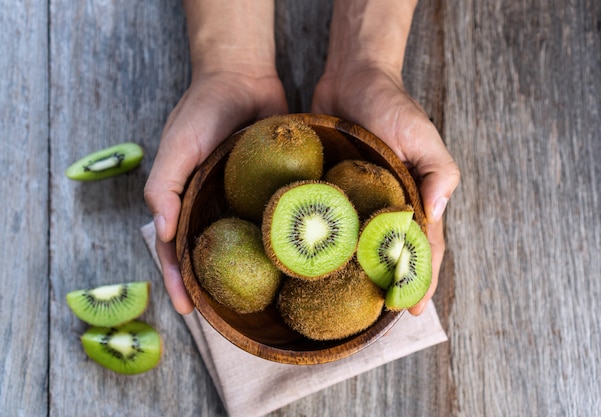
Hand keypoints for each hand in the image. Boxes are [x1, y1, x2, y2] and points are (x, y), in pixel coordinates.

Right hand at [144, 71, 286, 313]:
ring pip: (246, 244)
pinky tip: (295, 261)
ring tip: (265, 301)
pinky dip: (281, 241)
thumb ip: (164, 185)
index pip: (175, 250)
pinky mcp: (272, 190)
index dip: (179, 281)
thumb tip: (162, 232)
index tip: (190, 312)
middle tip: (228, 318)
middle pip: (211, 256)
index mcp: (185, 202)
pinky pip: (276, 220)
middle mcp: (213, 206)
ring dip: (251, 271)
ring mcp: (243, 201)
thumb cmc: (203, 109)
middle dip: (215, 287)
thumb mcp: (177, 144)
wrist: (245, 76)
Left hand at [312, 65, 459, 315]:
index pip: (422, 249)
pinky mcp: (333, 190)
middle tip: (379, 316)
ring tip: (348, 303)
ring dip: (360, 273)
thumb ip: (438, 172)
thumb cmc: (391, 104)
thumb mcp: (421, 135)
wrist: (353, 76)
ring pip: (361, 246)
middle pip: (392, 256)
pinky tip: (316, 264)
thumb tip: (434, 216)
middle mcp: (388, 205)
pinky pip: (330, 223)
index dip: (420, 280)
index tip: (410, 311)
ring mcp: (359, 201)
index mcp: (415, 198)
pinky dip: (329, 245)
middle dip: (390, 286)